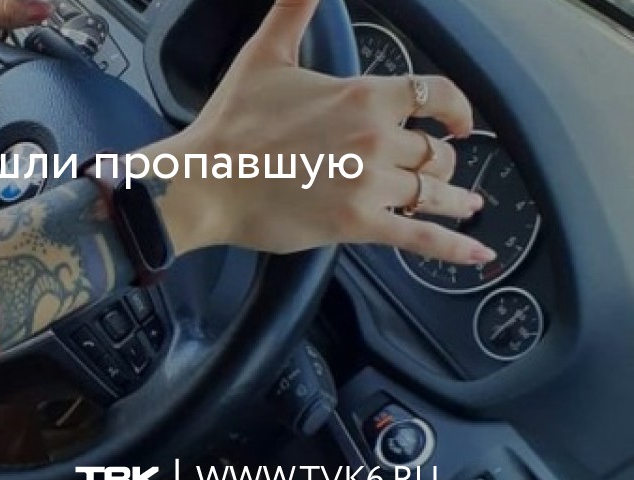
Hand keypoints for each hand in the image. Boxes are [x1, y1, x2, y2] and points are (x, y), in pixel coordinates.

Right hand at [142, 0, 494, 264]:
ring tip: (463, 205)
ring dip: (453, 199)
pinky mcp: (357, 224)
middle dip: (440, 161)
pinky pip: (421, 236)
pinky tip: (476, 253)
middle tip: (435, 170)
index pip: (437, 95)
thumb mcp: (265, 55)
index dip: (457, 109)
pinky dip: (455, 248)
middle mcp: (375, 138)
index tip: (458, 121)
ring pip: (434, 192)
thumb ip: (293, 11)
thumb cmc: (229, 126)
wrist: (204, 181)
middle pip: (436, 151)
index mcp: (363, 96)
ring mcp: (370, 184)